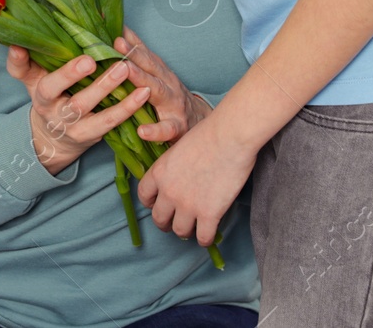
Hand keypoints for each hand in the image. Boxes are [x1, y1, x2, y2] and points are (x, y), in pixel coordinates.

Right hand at [5, 46, 151, 175]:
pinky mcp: (91, 135)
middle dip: (72, 75)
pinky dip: (128, 107)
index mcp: (37, 89)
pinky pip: (110, 121)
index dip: (20, 61)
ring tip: (125, 67)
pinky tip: (143, 91)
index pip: (23, 73)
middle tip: (90, 58)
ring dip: (107, 87)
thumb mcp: (34, 80)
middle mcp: (51, 108)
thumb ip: (27, 60)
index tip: (23, 45)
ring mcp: (71, 124)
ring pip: (86, 107)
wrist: (56, 140)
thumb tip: (18, 38)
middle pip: (56, 90)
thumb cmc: (51, 98)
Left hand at [114, 25, 210, 141]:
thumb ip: (141, 61)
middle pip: (150, 67)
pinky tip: (142, 131)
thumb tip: (118, 35)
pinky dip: (155, 130)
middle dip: (134, 54)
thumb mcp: (159, 77)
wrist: (200, 124)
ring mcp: (174, 106)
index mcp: (161, 73)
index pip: (145, 54)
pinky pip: (166, 130)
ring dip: (142, 80)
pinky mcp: (177, 128)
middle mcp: (168, 85)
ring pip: (158, 91)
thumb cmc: (172, 99)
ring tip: (127, 71)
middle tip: (118, 43)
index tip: (115, 29)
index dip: (131, 41)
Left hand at [137, 108, 258, 247]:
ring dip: (186, 231)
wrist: (229, 136)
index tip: (158, 205)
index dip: (150, 204)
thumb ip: (173, 167)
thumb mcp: (178, 147)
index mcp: (159, 172)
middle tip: (175, 222)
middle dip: (166, 223)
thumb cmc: (208, 134)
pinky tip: (208, 234)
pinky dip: (205, 239)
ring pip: (179, 231)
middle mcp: (169, 191)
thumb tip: (177, 177)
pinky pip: (203, 238)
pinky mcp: (209, 214)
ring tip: (193, 228)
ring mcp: (188, 205)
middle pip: (159, 219)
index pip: (144, 196)